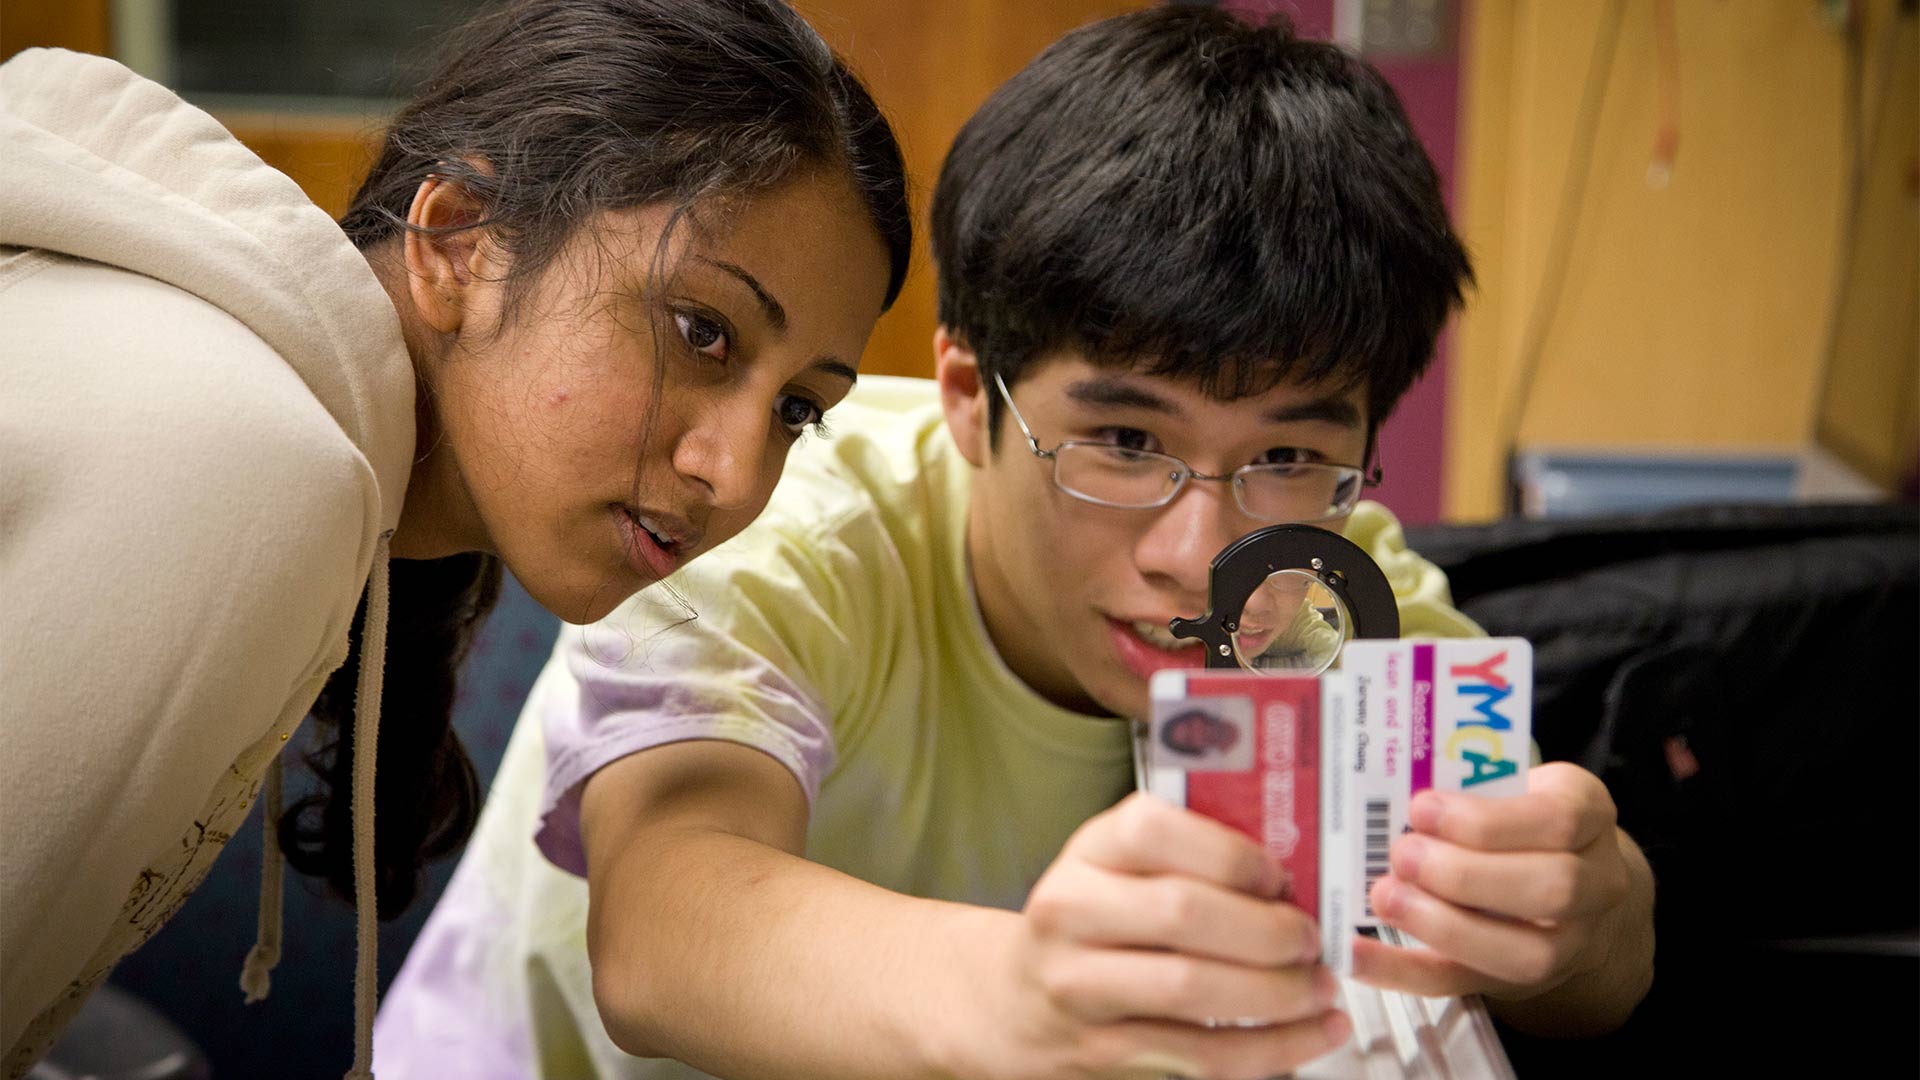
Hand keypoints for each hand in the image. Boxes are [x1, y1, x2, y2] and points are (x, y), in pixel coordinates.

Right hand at [956, 793, 1348, 1079]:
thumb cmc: (1092, 924)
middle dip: (1267, 929)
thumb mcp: (1120, 870)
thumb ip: (1192, 861)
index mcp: (1089, 852)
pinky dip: (1271, 1048)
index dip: (1231, 854)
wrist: (1013, 1002)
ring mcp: (1078, 985)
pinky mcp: (1100, 1050)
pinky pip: (1200, 1054)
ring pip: (1192, 989)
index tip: (1280, 876)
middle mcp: (1071, 912)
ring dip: (1278, 994)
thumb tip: (1297, 877)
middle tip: (1310, 938)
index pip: (1153, 831)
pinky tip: (1309, 1034)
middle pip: (1182, 912)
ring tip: (1319, 988)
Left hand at [1350, 763, 1638, 1007]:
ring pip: (1522, 954)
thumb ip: (1467, 784)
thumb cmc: (1518, 816)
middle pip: (1551, 890)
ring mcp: (1565, 944)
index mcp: (1588, 817)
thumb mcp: (1512, 784)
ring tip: (1385, 897)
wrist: (1563, 880)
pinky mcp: (1514, 981)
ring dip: (1443, 927)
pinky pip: (1461, 985)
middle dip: (1465, 875)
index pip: (1556, 821)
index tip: (1422, 808)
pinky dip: (1401, 972)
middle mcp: (1595, 886)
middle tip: (1403, 855)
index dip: (1486, 822)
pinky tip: (1356, 953)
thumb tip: (1388, 785)